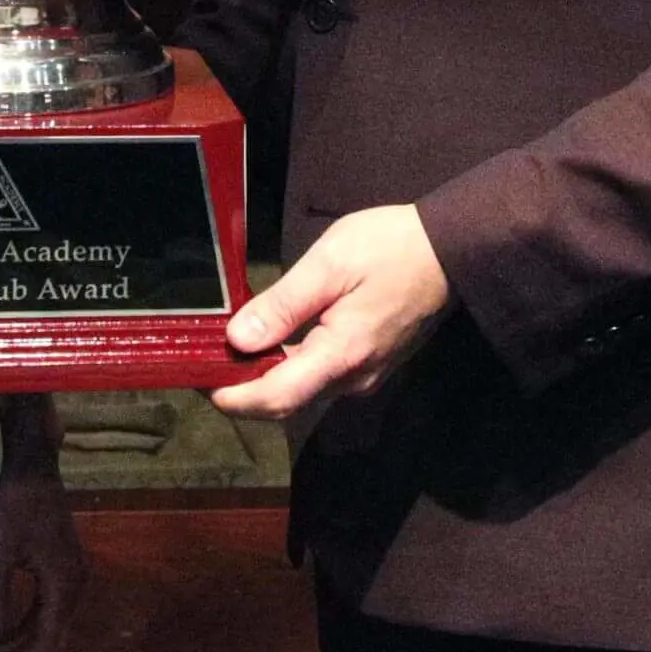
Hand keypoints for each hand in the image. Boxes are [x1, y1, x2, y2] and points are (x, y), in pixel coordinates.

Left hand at [0, 464, 83, 651]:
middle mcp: (74, 588)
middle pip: (49, 643)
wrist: (35, 465)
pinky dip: (27, 628)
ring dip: (22, 648)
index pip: (42, 644)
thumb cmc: (17, 502)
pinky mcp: (63, 572)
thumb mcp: (1, 548)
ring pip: (49, 629)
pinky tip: (5, 636)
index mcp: (63, 586)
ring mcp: (72, 580)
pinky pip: (47, 612)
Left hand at [209, 204, 452, 420]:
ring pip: (302, 392)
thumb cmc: (390, 249)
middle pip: (285, 402)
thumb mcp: (329, 265)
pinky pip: (319, 378)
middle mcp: (353, 378)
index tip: (198, 383)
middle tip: (202, 366)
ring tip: (225, 354)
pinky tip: (268, 346)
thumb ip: (283, 304)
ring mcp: (365, 374)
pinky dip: (287, 370)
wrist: (452, 251)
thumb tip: (237, 340)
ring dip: (262, 381)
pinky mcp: (371, 363)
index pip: (275, 397)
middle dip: (241, 392)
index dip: (233, 398)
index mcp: (341, 355)